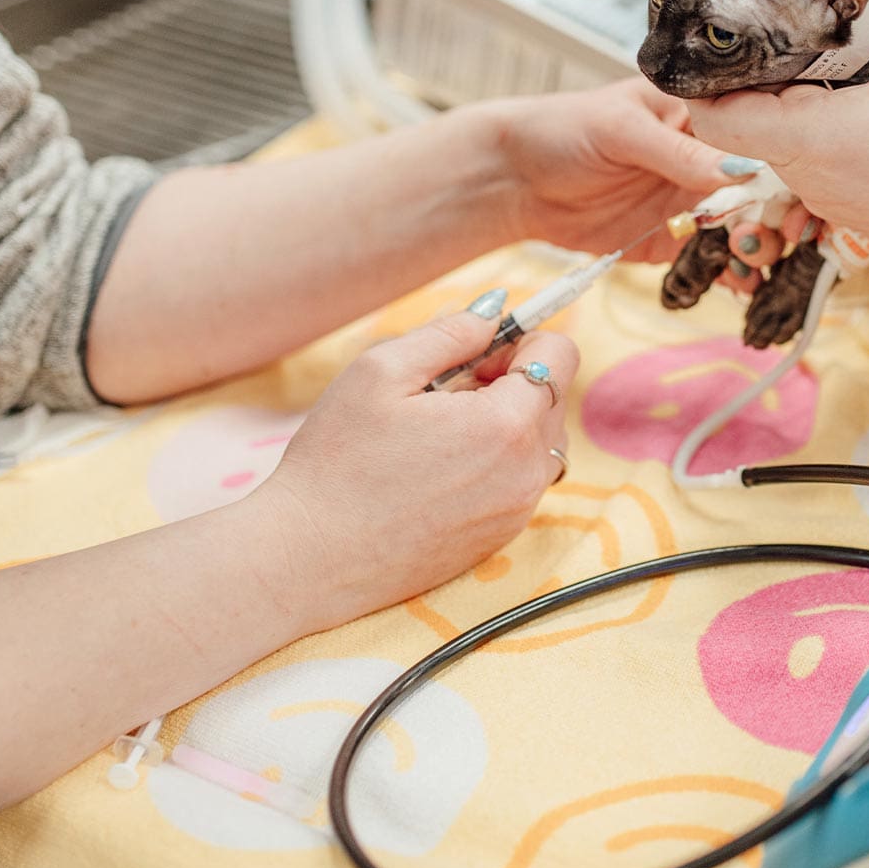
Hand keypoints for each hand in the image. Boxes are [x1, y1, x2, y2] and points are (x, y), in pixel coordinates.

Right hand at [251, 311, 577, 627]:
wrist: (309, 558)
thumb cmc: (337, 461)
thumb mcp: (381, 371)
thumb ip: (450, 332)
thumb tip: (497, 309)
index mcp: (505, 424)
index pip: (559, 356)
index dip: (521, 340)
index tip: (475, 353)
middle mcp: (526, 473)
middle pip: (552, 398)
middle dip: (510, 381)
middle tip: (443, 393)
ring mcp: (517, 511)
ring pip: (539, 442)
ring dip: (505, 424)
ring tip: (437, 433)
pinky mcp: (501, 538)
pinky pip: (520, 481)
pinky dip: (494, 463)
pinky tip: (436, 471)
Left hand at [485, 79, 754, 262]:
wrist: (514, 180)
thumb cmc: (562, 129)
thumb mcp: (623, 129)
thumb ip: (683, 152)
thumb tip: (745, 168)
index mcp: (701, 114)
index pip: (758, 136)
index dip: (781, 164)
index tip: (792, 192)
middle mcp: (706, 158)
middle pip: (761, 188)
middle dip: (775, 214)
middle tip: (772, 234)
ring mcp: (691, 201)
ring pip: (743, 226)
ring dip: (757, 246)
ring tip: (752, 259)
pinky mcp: (672, 240)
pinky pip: (712, 258)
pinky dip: (730, 273)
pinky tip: (740, 282)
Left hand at [686, 0, 868, 263]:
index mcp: (818, 140)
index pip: (714, 118)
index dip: (702, 80)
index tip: (724, 40)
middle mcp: (811, 178)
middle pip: (744, 125)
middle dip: (753, 77)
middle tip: (779, 30)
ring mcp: (828, 200)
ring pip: (778, 146)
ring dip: (787, 104)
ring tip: (819, 58)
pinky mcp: (852, 210)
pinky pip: (810, 165)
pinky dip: (815, 131)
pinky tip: (852, 97)